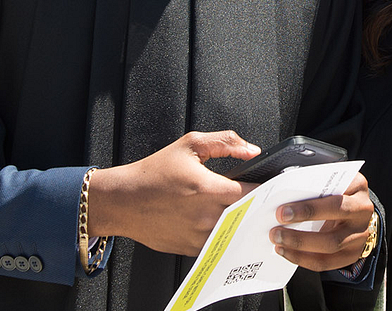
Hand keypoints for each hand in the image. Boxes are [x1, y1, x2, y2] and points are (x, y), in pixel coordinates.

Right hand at [86, 130, 259, 255]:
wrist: (122, 200)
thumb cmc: (153, 173)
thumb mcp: (189, 145)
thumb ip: (225, 143)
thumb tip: (252, 150)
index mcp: (209, 189)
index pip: (252, 193)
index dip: (265, 189)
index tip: (269, 186)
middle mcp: (207, 216)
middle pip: (247, 216)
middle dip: (256, 208)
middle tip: (259, 200)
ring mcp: (199, 236)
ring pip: (233, 233)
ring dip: (240, 224)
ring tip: (240, 212)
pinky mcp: (190, 249)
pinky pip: (217, 244)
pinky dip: (222, 236)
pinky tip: (219, 224)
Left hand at [268, 173, 374, 271]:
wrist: (355, 214)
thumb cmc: (334, 193)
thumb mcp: (326, 180)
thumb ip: (307, 181)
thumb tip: (271, 187)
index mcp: (356, 185)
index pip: (334, 194)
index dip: (309, 206)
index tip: (282, 210)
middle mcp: (362, 210)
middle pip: (335, 217)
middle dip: (303, 222)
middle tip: (276, 227)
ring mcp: (360, 234)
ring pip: (331, 244)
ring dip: (300, 244)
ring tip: (278, 241)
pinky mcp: (352, 254)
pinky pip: (326, 262)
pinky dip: (303, 259)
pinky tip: (286, 252)